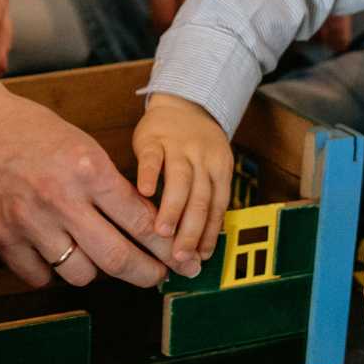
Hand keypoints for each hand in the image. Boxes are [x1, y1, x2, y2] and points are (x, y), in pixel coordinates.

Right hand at [0, 88, 199, 287]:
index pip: (141, 222)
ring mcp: (28, 221)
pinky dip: (52, 271)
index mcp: (86, 168)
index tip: (178, 259)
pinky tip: (53, 252)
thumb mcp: (81, 145)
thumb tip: (145, 226)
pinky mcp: (2, 238)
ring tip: (93, 254)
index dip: (166, 248)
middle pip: (118, 258)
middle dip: (147, 274)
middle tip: (156, 276)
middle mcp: (60, 197)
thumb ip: (110, 186)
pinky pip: (41, 276)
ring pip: (81, 274)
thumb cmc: (27, 130)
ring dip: (95, 270)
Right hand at [132, 92, 236, 257]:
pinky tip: (144, 193)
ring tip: (162, 234)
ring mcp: (179, 147)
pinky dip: (150, 175)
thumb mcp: (208, 168)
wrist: (182, 105)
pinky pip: (153, 157)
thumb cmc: (193, 148)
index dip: (209, 234)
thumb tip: (195, 246)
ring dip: (172, 209)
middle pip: (201, 198)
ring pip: (181, 181)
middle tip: (180, 256)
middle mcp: (203, 158)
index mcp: (220, 169)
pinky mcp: (154, 138)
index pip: (217, 207)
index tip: (199, 258)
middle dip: (191, 230)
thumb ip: (202, 199)